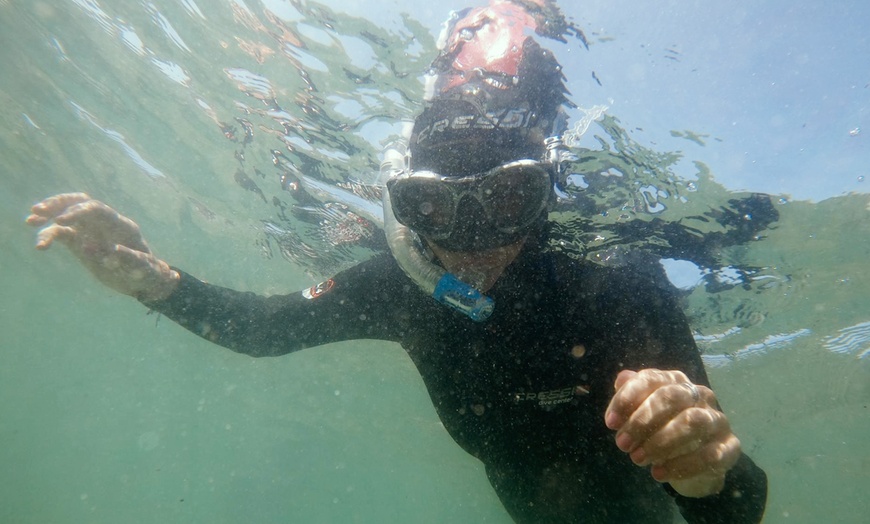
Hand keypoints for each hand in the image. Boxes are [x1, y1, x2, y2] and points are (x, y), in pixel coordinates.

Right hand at [26, 193, 178, 301]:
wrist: (146, 280)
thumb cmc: (148, 272)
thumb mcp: (144, 267)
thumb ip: (130, 258)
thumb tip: (113, 252)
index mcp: (121, 225)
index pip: (97, 209)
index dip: (78, 212)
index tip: (60, 221)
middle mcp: (105, 224)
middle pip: (79, 204)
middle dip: (59, 204)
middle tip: (38, 211)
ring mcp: (92, 231)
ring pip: (68, 216)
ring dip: (49, 216)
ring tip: (30, 221)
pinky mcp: (82, 242)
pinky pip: (63, 234)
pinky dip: (50, 236)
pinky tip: (41, 246)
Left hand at [604, 369, 740, 497]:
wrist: (696, 463)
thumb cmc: (663, 430)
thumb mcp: (643, 414)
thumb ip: (631, 396)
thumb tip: (621, 380)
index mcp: (676, 382)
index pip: (651, 379)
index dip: (628, 398)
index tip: (610, 423)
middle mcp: (700, 395)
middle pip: (672, 397)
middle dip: (642, 421)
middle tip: (621, 444)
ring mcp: (718, 420)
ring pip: (692, 422)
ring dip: (661, 442)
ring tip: (637, 459)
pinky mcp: (730, 446)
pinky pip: (709, 455)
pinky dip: (681, 465)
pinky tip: (659, 474)